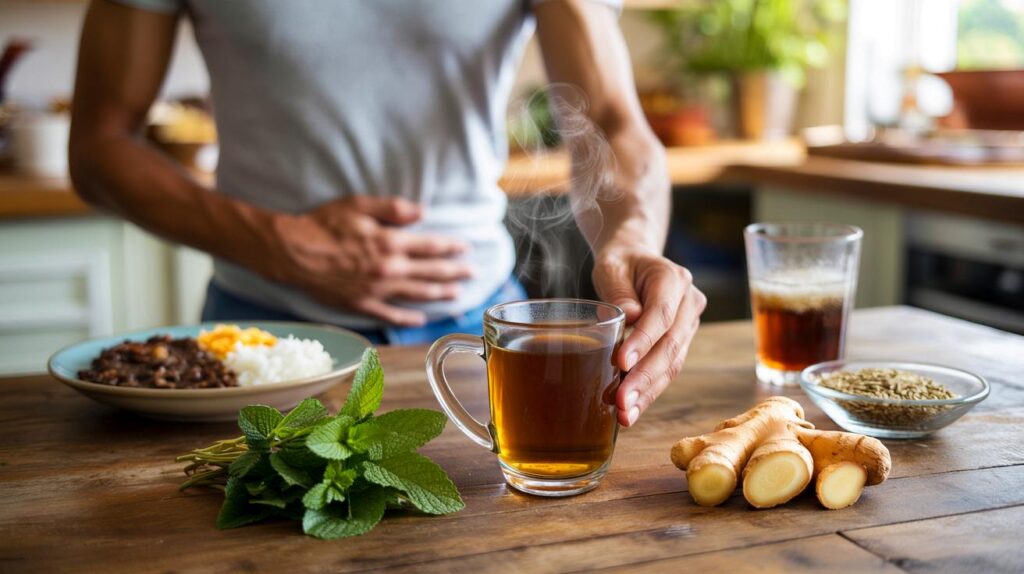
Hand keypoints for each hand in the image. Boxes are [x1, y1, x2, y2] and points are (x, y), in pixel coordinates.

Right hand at [269, 196, 473, 325]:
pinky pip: (390, 313)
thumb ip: (393, 208)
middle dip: (455, 272)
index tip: (466, 248)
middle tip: (473, 273)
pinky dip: (408, 317)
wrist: (291, 252)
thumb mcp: (359, 205)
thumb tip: (423, 211)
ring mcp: (376, 289)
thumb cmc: (323, 224)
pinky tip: (421, 319)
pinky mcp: (361, 304)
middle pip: (431, 272)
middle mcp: (388, 269)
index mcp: (390, 243)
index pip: (431, 246)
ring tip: (458, 294)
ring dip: (440, 294)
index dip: (451, 247)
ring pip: (417, 294)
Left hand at [592, 246, 705, 426]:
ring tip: (625, 414)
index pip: (661, 314)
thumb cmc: (621, 263)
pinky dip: (649, 391)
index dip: (643, 340)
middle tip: (621, 402)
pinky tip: (632, 409)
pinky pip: (668, 370)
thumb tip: (628, 316)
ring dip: (648, 391)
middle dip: (645, 377)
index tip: (622, 363)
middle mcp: (689, 302)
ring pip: (672, 363)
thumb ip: (619, 290)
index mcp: (673, 279)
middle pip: (670, 346)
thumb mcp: (612, 267)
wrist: (637, 260)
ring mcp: (689, 325)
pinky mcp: (681, 342)